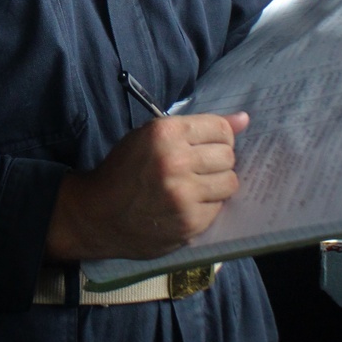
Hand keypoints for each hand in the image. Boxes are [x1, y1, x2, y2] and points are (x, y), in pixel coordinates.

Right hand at [46, 112, 248, 261]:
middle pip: (228, 155)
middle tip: (197, 168)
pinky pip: (220, 207)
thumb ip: (197, 128)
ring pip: (230, 181)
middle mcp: (176, 160)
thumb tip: (244, 120)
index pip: (220, 128)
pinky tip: (187, 205)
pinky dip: (208, 206)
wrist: (97, 214)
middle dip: (217, 160)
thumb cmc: (124, 171)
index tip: (207, 145)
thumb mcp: (150, 137)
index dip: (218, 137)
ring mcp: (184, 194)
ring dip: (217, 184)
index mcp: (165, 133)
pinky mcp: (189, 222)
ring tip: (196, 186)